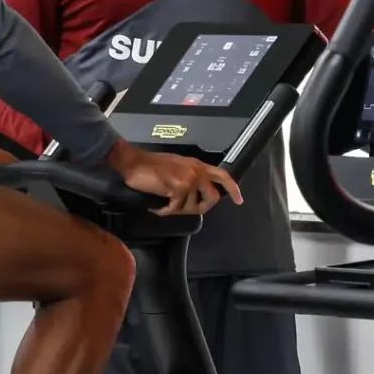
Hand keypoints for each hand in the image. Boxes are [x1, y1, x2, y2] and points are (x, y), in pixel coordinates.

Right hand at [105, 139, 242, 215]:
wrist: (134, 162)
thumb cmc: (151, 165)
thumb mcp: (176, 167)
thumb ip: (189, 177)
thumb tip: (196, 195)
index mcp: (197, 165)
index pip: (222, 175)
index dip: (233, 188)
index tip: (239, 200)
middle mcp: (196, 171)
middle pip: (212, 198)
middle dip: (200, 208)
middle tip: (184, 208)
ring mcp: (188, 179)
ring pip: (192, 207)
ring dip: (176, 209)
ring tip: (164, 203)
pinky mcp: (178, 188)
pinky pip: (175, 209)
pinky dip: (164, 211)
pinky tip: (156, 206)